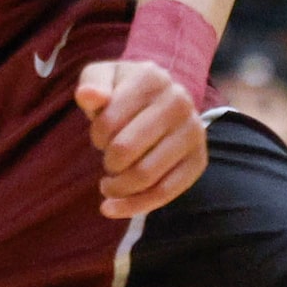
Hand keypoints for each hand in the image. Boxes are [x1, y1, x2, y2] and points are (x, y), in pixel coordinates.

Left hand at [77, 59, 207, 219]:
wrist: (160, 99)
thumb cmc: (123, 91)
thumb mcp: (103, 78)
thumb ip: (92, 85)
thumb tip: (88, 95)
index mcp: (152, 78)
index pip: (108, 122)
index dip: (96, 137)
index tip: (99, 137)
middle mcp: (179, 102)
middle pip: (126, 150)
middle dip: (108, 162)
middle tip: (108, 160)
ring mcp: (193, 132)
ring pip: (146, 176)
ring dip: (118, 187)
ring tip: (109, 184)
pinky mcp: (198, 161)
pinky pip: (165, 193)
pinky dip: (134, 206)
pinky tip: (113, 208)